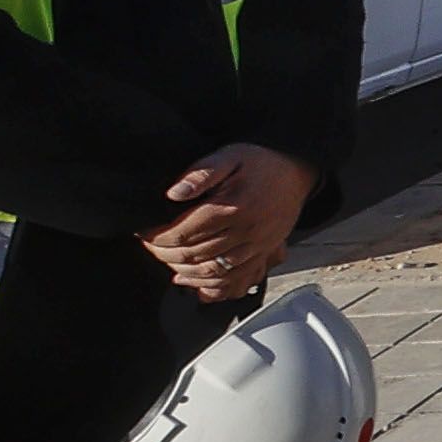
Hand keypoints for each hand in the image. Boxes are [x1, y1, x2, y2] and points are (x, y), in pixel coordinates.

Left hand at [145, 144, 313, 302]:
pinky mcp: (264, 254)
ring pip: (213, 272)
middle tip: (151, 246)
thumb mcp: (229, 155)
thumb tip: (174, 193)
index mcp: (233, 207)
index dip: (158, 236)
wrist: (297, 169)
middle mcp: (247, 231)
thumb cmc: (261, 162)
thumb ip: (200, 172)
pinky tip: (194, 281)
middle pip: (195, 255)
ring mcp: (258, 246)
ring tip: (168, 260)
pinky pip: (236, 280)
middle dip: (165, 254)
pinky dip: (212, 286)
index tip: (144, 232)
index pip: (184, 232)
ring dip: (184, 271)